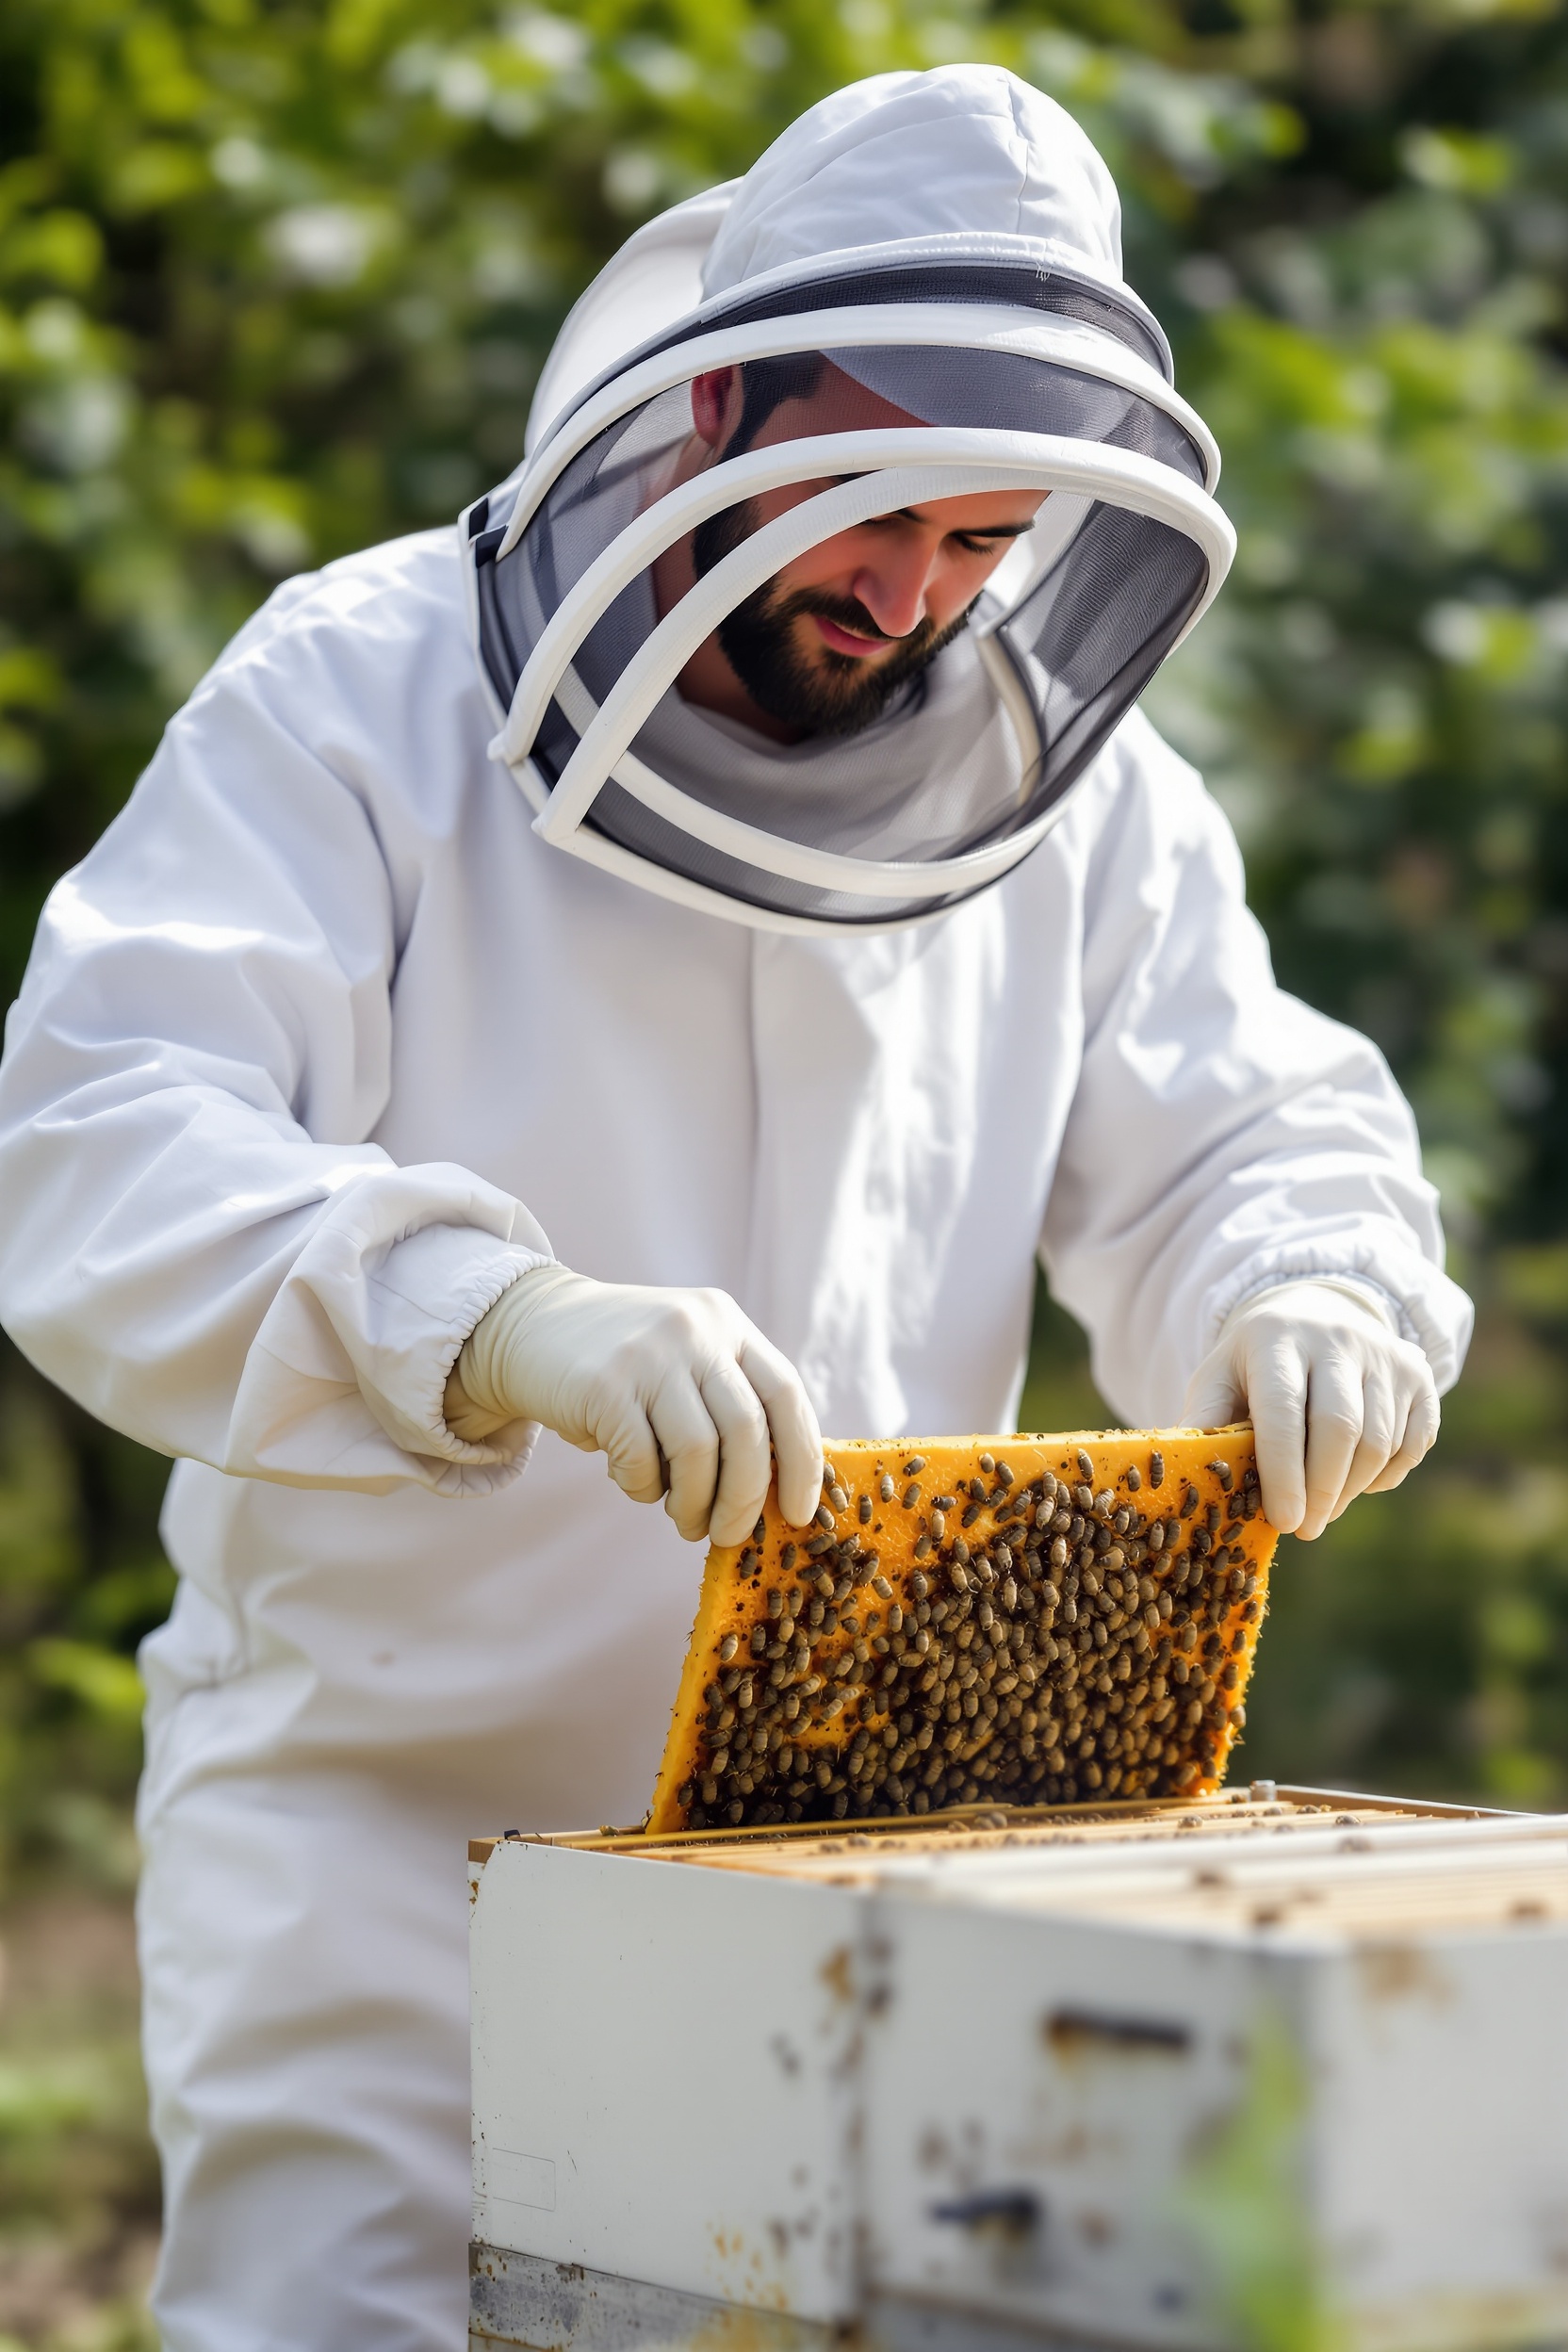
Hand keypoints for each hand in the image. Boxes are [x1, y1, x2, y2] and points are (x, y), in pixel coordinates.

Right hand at [443, 1265, 822, 1542]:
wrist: (528, 1326)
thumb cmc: (623, 1365)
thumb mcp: (686, 1358)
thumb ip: (729, 1403)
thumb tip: (773, 1495)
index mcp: (728, 1323)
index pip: (786, 1395)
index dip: (802, 1462)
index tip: (800, 1513)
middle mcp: (695, 1330)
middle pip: (747, 1431)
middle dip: (746, 1499)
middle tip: (732, 1536)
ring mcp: (649, 1353)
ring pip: (698, 1452)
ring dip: (694, 1504)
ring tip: (683, 1521)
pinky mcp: (603, 1383)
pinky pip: (640, 1460)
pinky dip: (642, 1488)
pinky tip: (631, 1482)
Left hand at [1182, 1280, 1438, 1539]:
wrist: (1312, 1314)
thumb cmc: (1255, 1364)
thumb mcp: (1219, 1378)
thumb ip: (1205, 1422)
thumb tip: (1188, 1478)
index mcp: (1275, 1337)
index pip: (1283, 1409)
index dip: (1284, 1471)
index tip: (1283, 1521)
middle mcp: (1337, 1338)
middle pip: (1341, 1428)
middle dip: (1322, 1490)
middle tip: (1304, 1528)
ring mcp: (1385, 1354)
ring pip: (1379, 1440)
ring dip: (1351, 1489)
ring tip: (1322, 1509)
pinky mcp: (1420, 1374)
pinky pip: (1413, 1442)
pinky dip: (1385, 1475)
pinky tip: (1356, 1481)